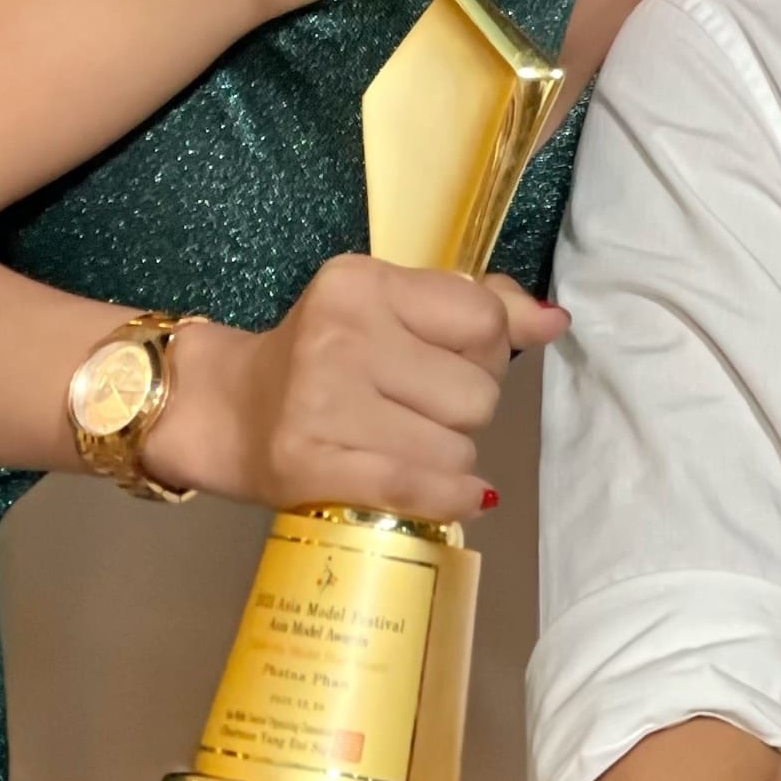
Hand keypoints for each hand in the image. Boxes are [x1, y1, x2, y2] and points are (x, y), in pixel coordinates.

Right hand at [144, 254, 567, 519]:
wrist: (224, 411)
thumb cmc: (323, 358)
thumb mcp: (391, 309)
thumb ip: (477, 308)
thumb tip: (555, 322)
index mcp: (362, 283)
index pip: (483, 320)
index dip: (487, 351)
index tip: (454, 361)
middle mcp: (341, 336)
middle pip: (478, 393)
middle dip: (467, 410)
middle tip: (423, 410)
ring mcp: (322, 404)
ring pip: (457, 447)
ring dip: (450, 456)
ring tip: (407, 444)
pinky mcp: (310, 467)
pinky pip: (418, 488)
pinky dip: (450, 496)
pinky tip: (461, 495)